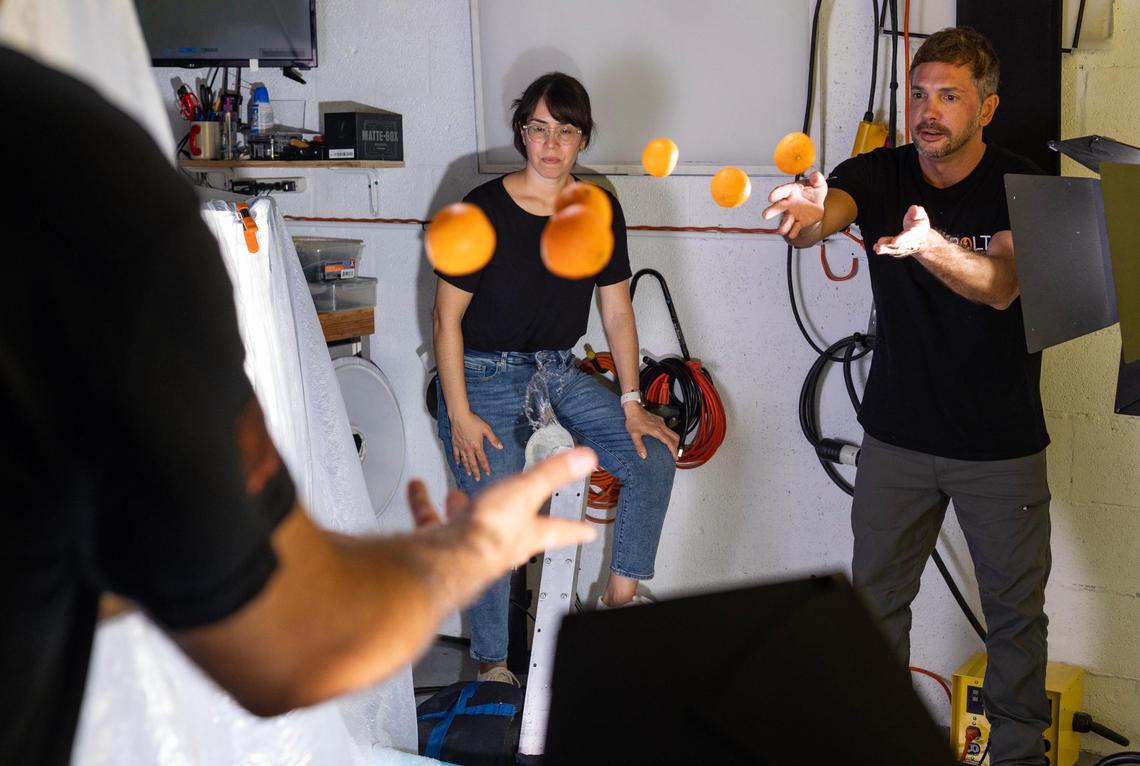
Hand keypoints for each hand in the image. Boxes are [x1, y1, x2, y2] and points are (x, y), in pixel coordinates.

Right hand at [407, 447, 598, 567]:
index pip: (557, 531)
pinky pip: (431, 521)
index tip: (588, 532)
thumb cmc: (489, 533)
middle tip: (517, 517)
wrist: (444, 559)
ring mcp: (467, 547)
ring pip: (466, 526)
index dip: (574, 529)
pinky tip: (417, 488)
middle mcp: (498, 545)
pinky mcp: (438, 545)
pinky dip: (423, 503)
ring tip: (455, 497)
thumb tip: (585, 458)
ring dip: (460, 511)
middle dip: (511, 522)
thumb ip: (553, 474)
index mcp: (526, 535)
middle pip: (510, 533)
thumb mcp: (528, 492)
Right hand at [449, 410, 501, 481]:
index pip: (482, 459)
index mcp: (477, 445)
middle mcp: (469, 448)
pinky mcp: (455, 443)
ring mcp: (461, 446)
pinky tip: (458, 463)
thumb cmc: (473, 421)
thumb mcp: (486, 429)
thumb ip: (493, 439)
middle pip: (473, 463)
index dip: (485, 467)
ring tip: (469, 474)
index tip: (488, 473)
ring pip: (464, 460)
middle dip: (476, 471)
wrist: (460, 417)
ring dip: (467, 468)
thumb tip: (500, 447)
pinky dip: (457, 459)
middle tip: (477, 479)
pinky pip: (456, 454)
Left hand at [624, 402, 679, 458]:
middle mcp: (661, 426)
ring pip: (672, 432)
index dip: (674, 451)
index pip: (670, 443)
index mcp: (657, 431)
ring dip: (674, 440)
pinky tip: (663, 437)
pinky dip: (669, 435)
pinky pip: (667, 428)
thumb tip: (643, 456)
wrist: (633, 408)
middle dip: (677, 446)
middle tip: (675, 454)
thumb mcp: (634, 434)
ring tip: (671, 447)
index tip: (675, 458)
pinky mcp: (659, 420)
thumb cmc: (633, 420)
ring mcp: (661, 422)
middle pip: (675, 437)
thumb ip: (639, 445)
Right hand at [762, 171, 827, 242]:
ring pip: (786, 220)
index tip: (770, 197)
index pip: (783, 191)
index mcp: (792, 190)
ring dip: (784, 225)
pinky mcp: (798, 222)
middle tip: (765, 215)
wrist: (817, 206)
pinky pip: (795, 227)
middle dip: (772, 211)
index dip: (777, 193)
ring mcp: (793, 214)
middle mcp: (789, 203)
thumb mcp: (818, 184)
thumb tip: (815, 175)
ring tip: (781, 231)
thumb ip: (817, 179)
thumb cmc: (814, 192)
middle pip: (779, 207)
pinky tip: (792, 235)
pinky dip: (793, 231)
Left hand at [874, 204, 932, 257]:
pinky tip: (876, 248)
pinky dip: (884, 250)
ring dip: (885, 249)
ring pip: (894, 250)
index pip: (908, 236)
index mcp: (916, 233)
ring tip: (877, 248)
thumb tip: (914, 208)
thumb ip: (917, 212)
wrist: (922, 240)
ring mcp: (903, 248)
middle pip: (899, 246)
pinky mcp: (897, 250)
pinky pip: (890, 250)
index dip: (901, 239)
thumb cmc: (920, 225)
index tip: (894, 242)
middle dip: (889, 247)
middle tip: (879, 248)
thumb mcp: (921, 216)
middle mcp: (909, 243)